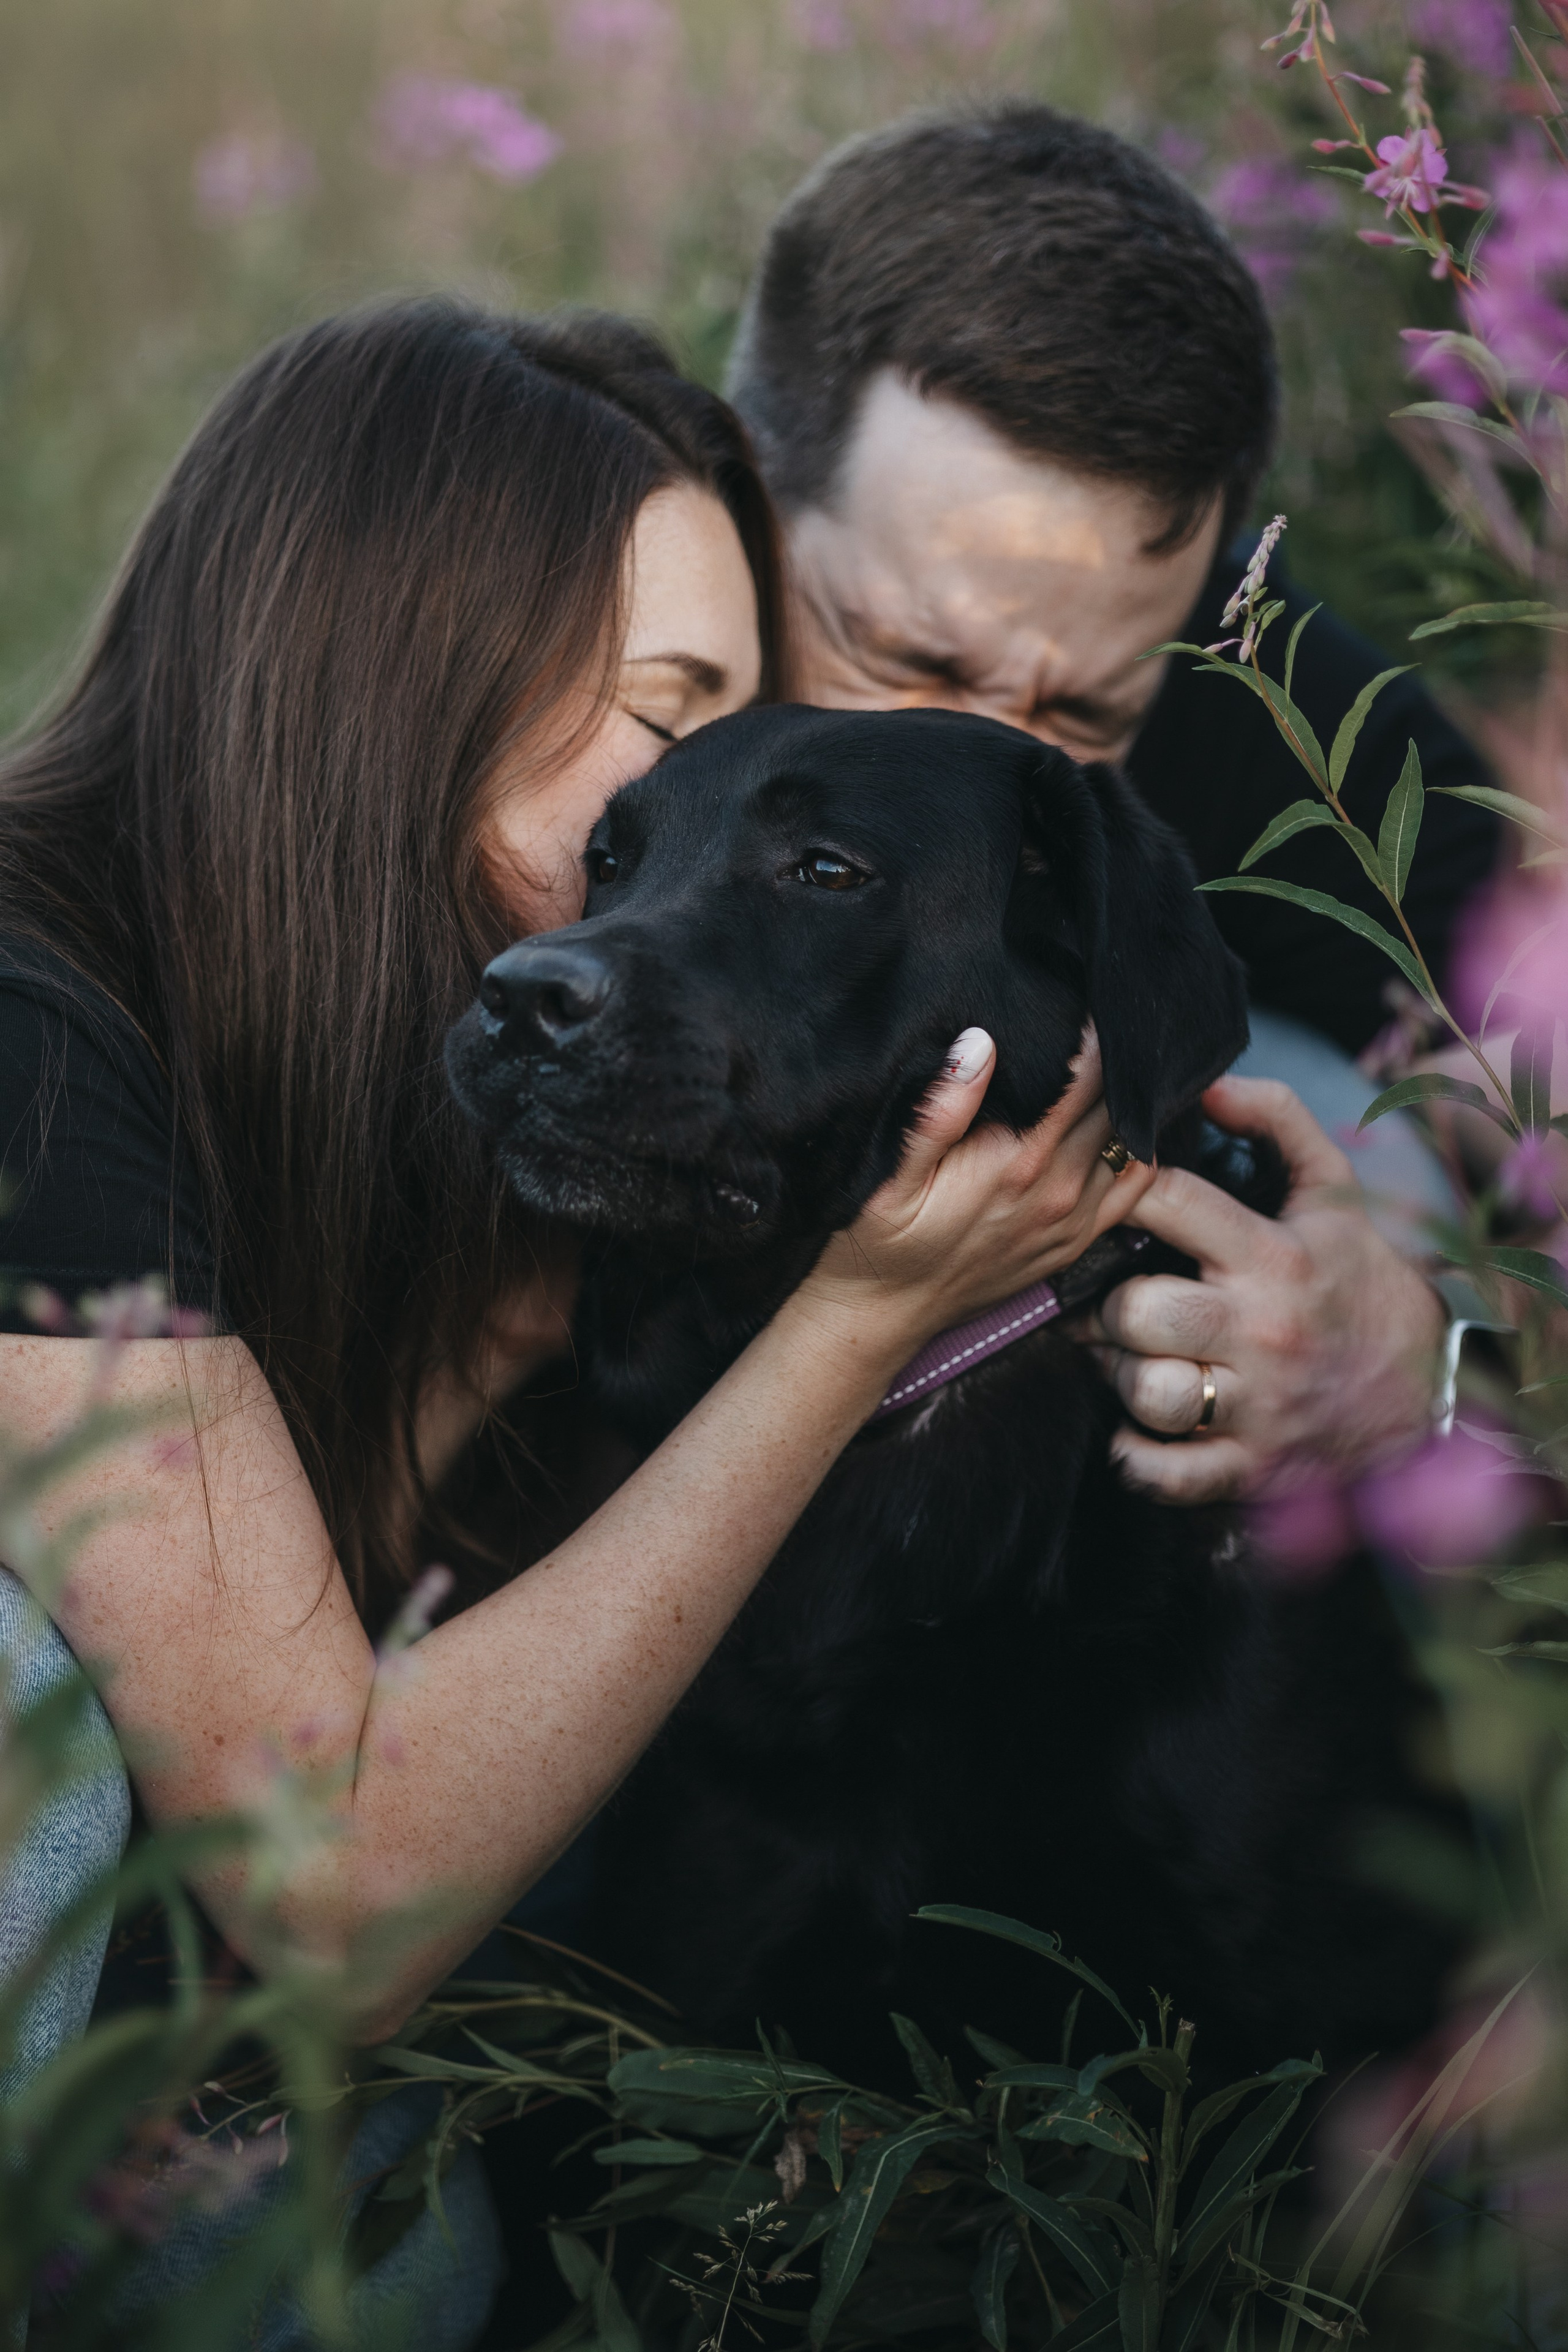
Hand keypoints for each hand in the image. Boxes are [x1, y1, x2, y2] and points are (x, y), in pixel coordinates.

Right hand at [802, 1024, 1155, 1353]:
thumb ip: (937, 1110)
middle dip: (1118, 1059)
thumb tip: (979, 1043)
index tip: (1091, 995)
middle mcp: (1058, 1191)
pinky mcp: (1075, 1242)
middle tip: (1110, 1016)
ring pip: (1131, 1140)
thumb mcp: (885, 1174)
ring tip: (1117, 1061)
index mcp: (1017, 1162)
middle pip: (1116, 1105)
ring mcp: (1073, 1221)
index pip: (1084, 1078)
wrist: (879, 1317)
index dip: (1095, 1032)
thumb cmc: (874, 1241)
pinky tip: (1121, 1120)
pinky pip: (1135, 1186)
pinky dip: (1137, 1147)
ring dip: (1129, 1100)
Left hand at [1086, 1076, 1445, 1503]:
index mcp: (1275, 1256)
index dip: (1121, 1190)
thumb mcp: (1334, 1191)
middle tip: (1116, 1303)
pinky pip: (1166, 1473)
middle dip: (1110, 1305)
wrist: (1431, 1388)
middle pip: (1139, 1311)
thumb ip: (1277, 1119)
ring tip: (1132, 1361)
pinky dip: (1137, 1458)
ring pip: (1145, 1390)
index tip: (1108, 1199)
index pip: (1168, 1202)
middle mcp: (1263, 1332)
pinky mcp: (1253, 1466)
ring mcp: (1258, 1405)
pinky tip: (1137, 1430)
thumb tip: (1206, 1083)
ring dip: (1120, 1377)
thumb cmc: (1360, 1280)